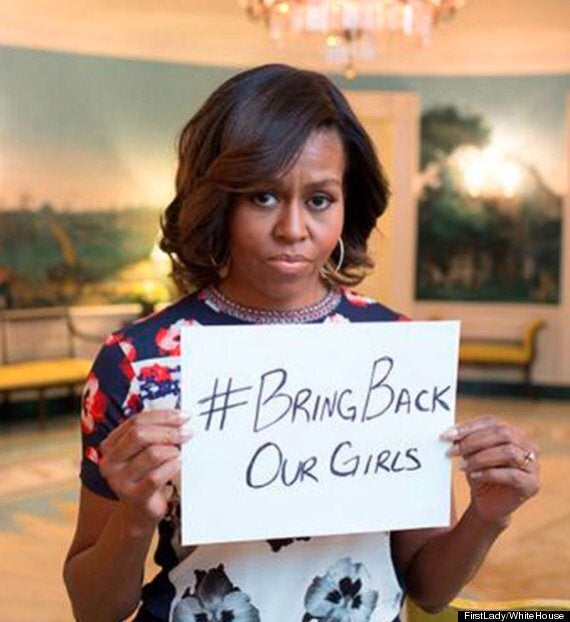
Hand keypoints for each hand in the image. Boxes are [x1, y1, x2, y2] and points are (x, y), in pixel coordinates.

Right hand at [99, 409, 191, 528]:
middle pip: (140, 434)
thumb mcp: (144, 451)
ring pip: (151, 454)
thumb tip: (180, 416)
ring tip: (179, 453)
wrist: (140, 511)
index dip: (162, 416)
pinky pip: (157, 476)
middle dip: (168, 431)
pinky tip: (178, 464)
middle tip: (187, 433)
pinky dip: (172, 466)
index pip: (136, 421)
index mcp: (110, 445)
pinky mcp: (134, 496)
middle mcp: (110, 462)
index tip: (184, 416)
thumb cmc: (146, 474)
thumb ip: (154, 432)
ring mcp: (119, 480)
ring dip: (172, 450)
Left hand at [443, 416, 539, 525]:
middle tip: (452, 450)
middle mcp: (528, 446)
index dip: (470, 427)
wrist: (487, 504)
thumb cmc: (479, 474)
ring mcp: (533, 466)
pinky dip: (489, 473)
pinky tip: (474, 476)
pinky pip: (512, 475)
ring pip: (509, 452)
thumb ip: (465, 440)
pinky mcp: (532, 485)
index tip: (448, 435)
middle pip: (503, 434)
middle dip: (474, 441)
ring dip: (480, 458)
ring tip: (461, 466)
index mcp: (514, 433)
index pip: (493, 422)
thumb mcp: (470, 453)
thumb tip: (451, 433)